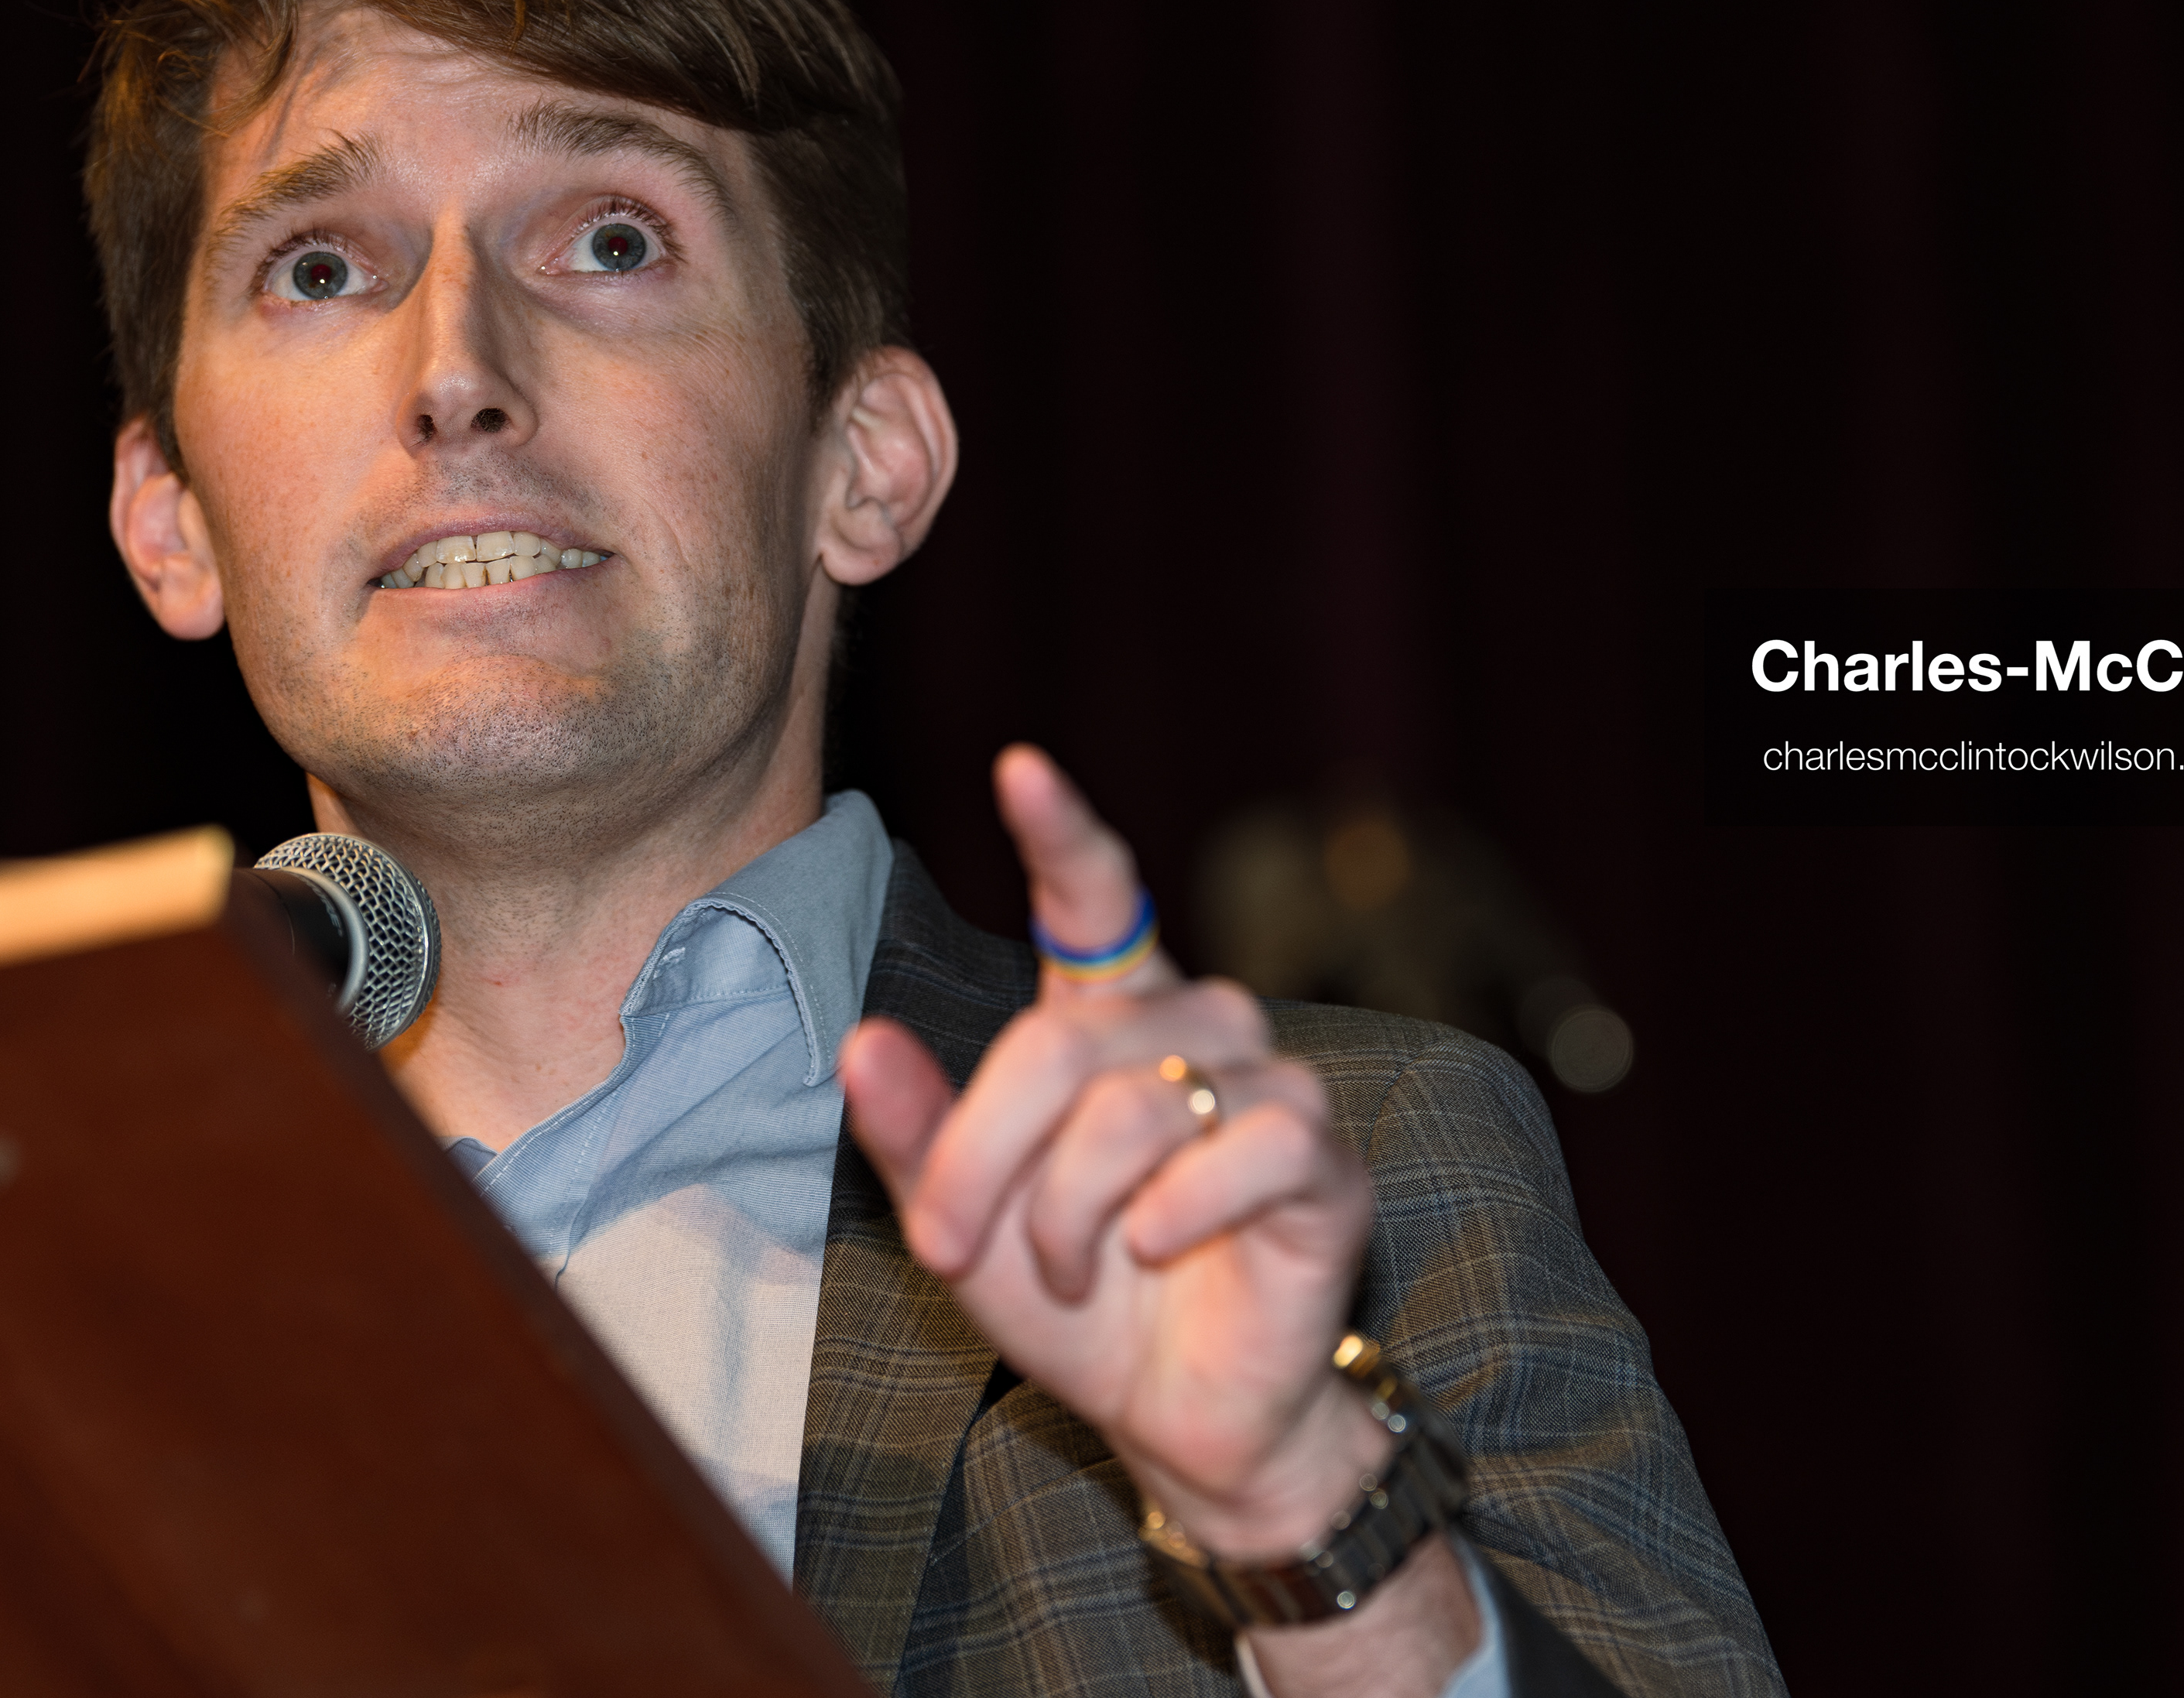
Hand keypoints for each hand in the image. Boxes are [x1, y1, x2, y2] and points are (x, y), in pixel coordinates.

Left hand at [842, 745, 1388, 1555]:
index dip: (1063, 830)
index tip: (1017, 766)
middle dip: (983, 1157)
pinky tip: (1159, 1250)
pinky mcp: (1323, 1159)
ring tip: (1073, 1268)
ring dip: (1070, 1210)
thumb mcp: (966, 1222)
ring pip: (1136, 1104)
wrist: (1174, 1417)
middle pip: (1059, 1042)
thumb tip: (860, 1040)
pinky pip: (1243, 1148)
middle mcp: (1197, 1024)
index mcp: (1111, 1017)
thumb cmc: (1077, 1303)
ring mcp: (1272, 1084)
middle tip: (951, 1245)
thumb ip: (914, 1135)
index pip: (1095, 897)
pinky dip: (1178, 1213)